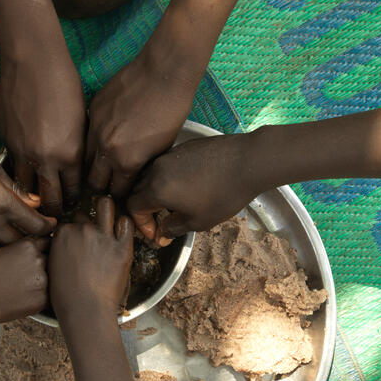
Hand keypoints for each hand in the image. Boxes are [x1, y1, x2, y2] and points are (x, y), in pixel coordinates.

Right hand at [0, 48, 84, 215]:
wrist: (32, 62)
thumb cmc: (64, 83)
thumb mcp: (81, 121)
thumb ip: (75, 149)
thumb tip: (72, 167)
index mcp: (70, 154)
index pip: (72, 191)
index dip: (72, 199)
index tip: (71, 202)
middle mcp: (45, 159)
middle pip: (48, 199)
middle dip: (52, 208)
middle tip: (54, 209)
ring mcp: (22, 152)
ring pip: (25, 189)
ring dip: (31, 194)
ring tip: (35, 196)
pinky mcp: (5, 141)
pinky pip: (12, 167)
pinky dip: (18, 173)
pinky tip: (23, 172)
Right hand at [0, 133, 55, 245]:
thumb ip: (15, 189)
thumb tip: (33, 202)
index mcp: (0, 203)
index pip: (34, 225)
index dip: (48, 226)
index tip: (53, 222)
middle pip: (21, 243)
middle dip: (34, 238)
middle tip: (41, 229)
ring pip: (2, 247)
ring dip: (14, 242)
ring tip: (21, 230)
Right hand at [0, 236, 48, 324]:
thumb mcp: (1, 250)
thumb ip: (23, 246)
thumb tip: (38, 244)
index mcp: (28, 246)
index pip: (48, 241)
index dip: (44, 248)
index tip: (40, 254)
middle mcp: (38, 260)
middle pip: (50, 260)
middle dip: (43, 265)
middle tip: (25, 275)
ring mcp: (43, 281)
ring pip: (50, 278)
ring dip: (41, 281)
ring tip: (20, 287)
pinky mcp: (43, 299)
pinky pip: (47, 296)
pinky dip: (38, 297)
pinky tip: (21, 297)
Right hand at [49, 196, 133, 320]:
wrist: (85, 312)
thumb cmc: (66, 298)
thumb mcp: (52, 269)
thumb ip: (58, 251)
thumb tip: (64, 246)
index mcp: (62, 234)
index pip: (68, 222)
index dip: (73, 231)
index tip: (77, 241)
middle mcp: (82, 230)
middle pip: (85, 215)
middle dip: (88, 223)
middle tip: (93, 236)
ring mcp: (103, 237)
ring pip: (106, 206)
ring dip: (106, 211)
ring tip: (109, 219)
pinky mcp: (122, 247)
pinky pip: (126, 224)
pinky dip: (125, 225)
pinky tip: (122, 233)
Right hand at [85, 51, 197, 197]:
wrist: (163, 72)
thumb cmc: (172, 108)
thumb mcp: (163, 147)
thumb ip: (143, 166)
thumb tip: (133, 176)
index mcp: (127, 162)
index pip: (115, 192)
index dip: (120, 194)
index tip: (123, 192)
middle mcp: (106, 148)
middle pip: (94, 180)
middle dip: (102, 184)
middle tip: (110, 181)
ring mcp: (96, 128)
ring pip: (85, 158)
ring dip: (94, 163)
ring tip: (104, 161)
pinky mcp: (93, 109)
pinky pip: (87, 133)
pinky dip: (93, 139)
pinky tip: (105, 136)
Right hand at [128, 133, 258, 245]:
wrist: (248, 162)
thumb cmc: (223, 195)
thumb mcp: (198, 221)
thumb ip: (173, 227)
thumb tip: (162, 232)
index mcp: (156, 189)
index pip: (133, 207)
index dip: (142, 224)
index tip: (157, 233)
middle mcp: (157, 169)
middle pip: (138, 190)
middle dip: (146, 209)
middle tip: (162, 221)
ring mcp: (170, 155)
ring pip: (151, 175)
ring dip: (155, 192)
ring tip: (174, 204)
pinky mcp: (183, 147)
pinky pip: (166, 164)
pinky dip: (168, 178)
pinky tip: (187, 186)